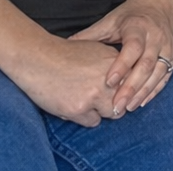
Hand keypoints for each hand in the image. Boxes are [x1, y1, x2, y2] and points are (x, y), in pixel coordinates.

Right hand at [4, 34, 130, 125]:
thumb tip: (129, 78)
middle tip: (101, 97)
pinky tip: (74, 104)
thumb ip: (114, 64)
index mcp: (115, 62)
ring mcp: (94, 95)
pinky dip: (85, 117)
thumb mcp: (96, 50)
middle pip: (126, 99)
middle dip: (117, 101)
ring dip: (102, 110)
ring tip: (87, 100)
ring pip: (112, 113)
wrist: (37, 58)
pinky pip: (93, 122)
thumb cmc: (65, 53)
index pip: (135, 81)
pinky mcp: (79, 109)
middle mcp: (109, 79)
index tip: (118, 89)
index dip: (127, 88)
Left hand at [71, 0, 172, 112]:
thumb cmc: (130, 15)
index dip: (122, 65)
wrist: (158, 3)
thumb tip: (64, 47)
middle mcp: (156, 36)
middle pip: (146, 64)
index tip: (108, 82)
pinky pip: (165, 76)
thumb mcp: (109, 21)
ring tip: (127, 108)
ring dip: (143, 92)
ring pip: (158, 73)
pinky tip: (142, 102)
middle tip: (116, 106)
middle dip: (132, 87)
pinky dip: (154, 90)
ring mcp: (167, 46)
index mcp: (139, 26)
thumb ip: (90, 36)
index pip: (133, 48)